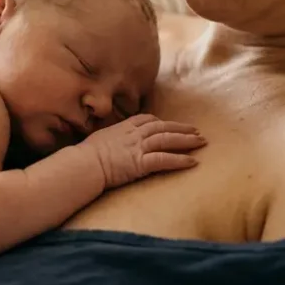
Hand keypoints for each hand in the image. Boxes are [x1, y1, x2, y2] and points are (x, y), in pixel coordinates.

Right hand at [80, 114, 205, 187]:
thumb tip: (108, 142)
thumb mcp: (98, 139)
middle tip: (196, 131)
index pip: (146, 120)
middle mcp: (134, 134)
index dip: (160, 122)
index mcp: (123, 127)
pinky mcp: (141, 162)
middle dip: (181, 128)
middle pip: (162, 127)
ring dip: (186, 140)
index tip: (169, 124)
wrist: (83, 165)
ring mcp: (138, 147)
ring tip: (201, 142)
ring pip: (168, 140)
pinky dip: (180, 160)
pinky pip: (165, 159)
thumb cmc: (85, 155)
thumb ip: (108, 138)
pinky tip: (193, 162)